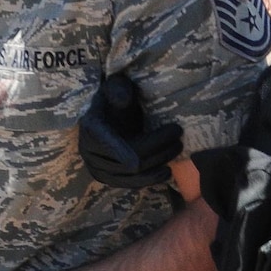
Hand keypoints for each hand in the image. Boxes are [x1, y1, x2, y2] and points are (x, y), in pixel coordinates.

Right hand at [78, 72, 182, 186]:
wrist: (105, 118)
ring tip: (176, 150)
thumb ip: (118, 89)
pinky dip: (150, 179)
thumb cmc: (113, 99)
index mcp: (91, 129)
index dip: (144, 144)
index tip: (172, 135)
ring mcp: (98, 169)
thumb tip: (124, 100)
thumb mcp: (115, 86)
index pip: (116, 144)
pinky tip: (167, 171)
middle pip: (131, 161)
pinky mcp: (108, 179)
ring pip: (134, 175)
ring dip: (158, 164)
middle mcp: (91, 153)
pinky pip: (131, 184)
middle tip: (179, 137)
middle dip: (159, 150)